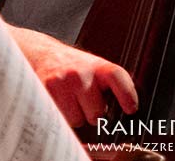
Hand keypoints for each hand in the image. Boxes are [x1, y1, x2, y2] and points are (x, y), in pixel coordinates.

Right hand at [9, 25, 137, 126]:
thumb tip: (126, 109)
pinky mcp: (46, 92)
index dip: (126, 94)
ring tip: (69, 99)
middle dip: (92, 112)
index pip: (117, 77)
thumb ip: (110, 85)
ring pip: (78, 120)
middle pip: (97, 112)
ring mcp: (63, 82)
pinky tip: (58, 102)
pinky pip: (60, 120)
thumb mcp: (95, 68)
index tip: (131, 108)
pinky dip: (61, 116)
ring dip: (75, 115)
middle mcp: (81, 72)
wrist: (43, 54)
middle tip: (84, 99)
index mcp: (98, 66)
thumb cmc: (74, 67)